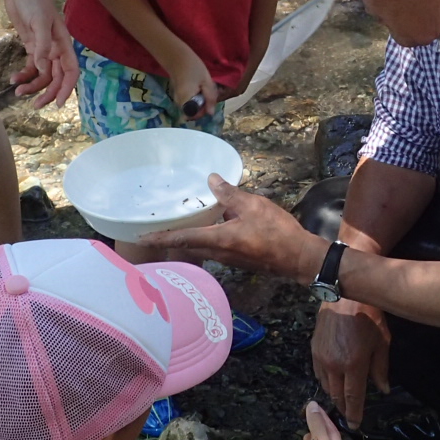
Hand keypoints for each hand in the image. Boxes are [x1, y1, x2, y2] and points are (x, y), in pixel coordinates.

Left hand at [3, 0, 75, 107]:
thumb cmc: (34, 0)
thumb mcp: (39, 22)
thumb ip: (42, 47)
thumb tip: (42, 69)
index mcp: (64, 44)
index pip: (71, 71)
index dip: (67, 88)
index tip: (58, 104)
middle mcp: (56, 49)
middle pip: (56, 78)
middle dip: (47, 93)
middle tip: (35, 106)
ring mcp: (44, 49)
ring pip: (43, 75)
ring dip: (33, 86)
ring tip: (19, 92)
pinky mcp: (31, 46)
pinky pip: (31, 67)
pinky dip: (24, 75)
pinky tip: (14, 79)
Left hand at [140, 174, 323, 275]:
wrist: (299, 257)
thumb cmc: (276, 232)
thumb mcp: (253, 206)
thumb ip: (229, 194)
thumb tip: (211, 180)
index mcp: (217, 240)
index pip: (181, 239)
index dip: (160, 238)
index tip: (140, 239)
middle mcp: (218, 253)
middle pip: (187, 246)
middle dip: (170, 240)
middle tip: (154, 230)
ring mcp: (228, 258)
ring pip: (201, 248)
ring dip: (188, 239)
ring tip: (178, 225)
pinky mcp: (238, 258)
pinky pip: (214, 248)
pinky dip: (205, 238)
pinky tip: (211, 226)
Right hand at [165, 48, 218, 120]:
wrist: (177, 56)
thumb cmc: (193, 67)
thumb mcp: (206, 82)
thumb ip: (210, 98)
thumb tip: (210, 113)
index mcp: (185, 100)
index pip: (194, 116)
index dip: (203, 111)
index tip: (208, 101)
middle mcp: (179, 103)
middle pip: (193, 112)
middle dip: (202, 106)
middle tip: (208, 93)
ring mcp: (177, 99)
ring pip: (191, 107)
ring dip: (200, 101)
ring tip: (204, 88)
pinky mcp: (178, 95)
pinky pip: (188, 101)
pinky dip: (195, 97)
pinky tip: (198, 87)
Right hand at [313, 299, 390, 425]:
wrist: (343, 296)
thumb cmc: (368, 317)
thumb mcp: (382, 343)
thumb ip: (380, 369)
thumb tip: (382, 390)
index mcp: (353, 365)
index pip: (352, 397)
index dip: (354, 413)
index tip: (355, 425)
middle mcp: (334, 365)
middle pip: (336, 395)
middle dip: (343, 407)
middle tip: (349, 414)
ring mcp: (321, 358)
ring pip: (325, 386)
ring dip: (334, 395)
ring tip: (342, 399)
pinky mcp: (313, 350)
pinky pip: (318, 374)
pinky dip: (326, 381)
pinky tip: (333, 381)